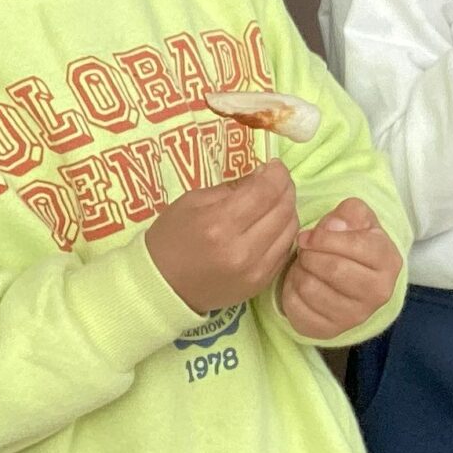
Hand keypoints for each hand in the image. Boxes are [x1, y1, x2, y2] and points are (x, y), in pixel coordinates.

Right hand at [147, 159, 299, 314]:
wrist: (162, 287)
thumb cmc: (171, 239)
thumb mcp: (191, 202)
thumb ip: (231, 188)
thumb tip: (262, 175)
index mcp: (219, 224)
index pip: (265, 191)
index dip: (277, 174)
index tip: (275, 166)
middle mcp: (242, 249)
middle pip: (283, 209)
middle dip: (285, 188)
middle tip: (277, 180)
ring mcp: (255, 270)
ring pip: (290, 229)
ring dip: (288, 209)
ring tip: (275, 200)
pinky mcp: (261, 283)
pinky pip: (285, 250)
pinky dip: (283, 232)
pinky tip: (272, 224)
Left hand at [279, 197, 401, 338]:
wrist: (349, 282)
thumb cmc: (351, 245)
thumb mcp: (358, 220)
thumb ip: (350, 213)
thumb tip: (334, 226)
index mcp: (389, 262)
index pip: (355, 246)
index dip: (324, 237)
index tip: (308, 236)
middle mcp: (378, 293)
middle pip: (332, 268)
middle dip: (310, 254)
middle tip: (306, 251)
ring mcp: (355, 316)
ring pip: (310, 287)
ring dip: (299, 271)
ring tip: (305, 267)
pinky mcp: (329, 330)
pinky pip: (296, 307)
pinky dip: (290, 291)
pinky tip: (300, 284)